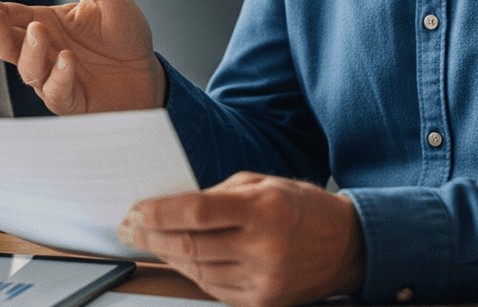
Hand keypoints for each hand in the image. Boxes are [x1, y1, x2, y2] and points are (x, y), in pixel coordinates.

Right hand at [0, 0, 165, 114]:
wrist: (148, 75)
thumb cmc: (124, 36)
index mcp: (45, 22)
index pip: (10, 15)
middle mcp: (43, 51)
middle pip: (8, 44)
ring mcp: (53, 78)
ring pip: (28, 70)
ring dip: (29, 51)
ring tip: (38, 31)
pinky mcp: (71, 100)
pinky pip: (56, 92)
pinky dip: (58, 77)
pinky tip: (66, 60)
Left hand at [117, 172, 365, 306]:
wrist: (348, 246)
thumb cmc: (302, 207)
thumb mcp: (263, 184)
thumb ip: (218, 194)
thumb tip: (170, 205)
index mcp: (264, 209)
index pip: (197, 212)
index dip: (158, 213)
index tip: (135, 210)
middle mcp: (264, 247)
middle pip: (190, 245)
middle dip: (151, 236)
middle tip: (129, 228)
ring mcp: (265, 280)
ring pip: (198, 271)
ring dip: (167, 255)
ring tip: (149, 241)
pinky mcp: (264, 302)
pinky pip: (214, 289)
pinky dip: (192, 274)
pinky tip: (180, 259)